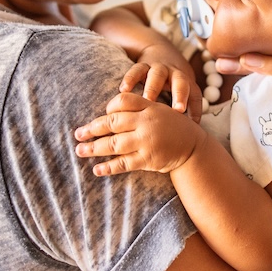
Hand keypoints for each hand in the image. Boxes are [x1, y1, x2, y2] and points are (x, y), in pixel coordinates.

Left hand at [75, 92, 207, 175]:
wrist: (194, 147)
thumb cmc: (172, 127)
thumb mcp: (159, 110)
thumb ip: (138, 107)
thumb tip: (108, 111)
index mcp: (149, 107)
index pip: (122, 101)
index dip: (109, 108)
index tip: (102, 116)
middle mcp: (146, 122)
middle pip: (113, 122)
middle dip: (92, 129)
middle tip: (77, 134)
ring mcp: (147, 142)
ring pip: (114, 144)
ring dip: (94, 148)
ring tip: (79, 151)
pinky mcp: (148, 159)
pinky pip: (124, 163)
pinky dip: (108, 167)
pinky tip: (96, 169)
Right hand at [120, 44, 202, 122]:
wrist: (160, 50)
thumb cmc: (172, 81)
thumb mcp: (183, 91)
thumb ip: (187, 110)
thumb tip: (189, 136)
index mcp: (186, 82)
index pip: (195, 95)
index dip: (196, 108)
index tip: (193, 122)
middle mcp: (174, 74)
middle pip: (180, 82)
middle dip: (180, 95)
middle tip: (178, 110)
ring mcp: (158, 68)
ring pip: (157, 75)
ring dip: (153, 87)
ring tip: (147, 100)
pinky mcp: (142, 65)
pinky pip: (136, 70)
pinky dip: (130, 79)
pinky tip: (124, 91)